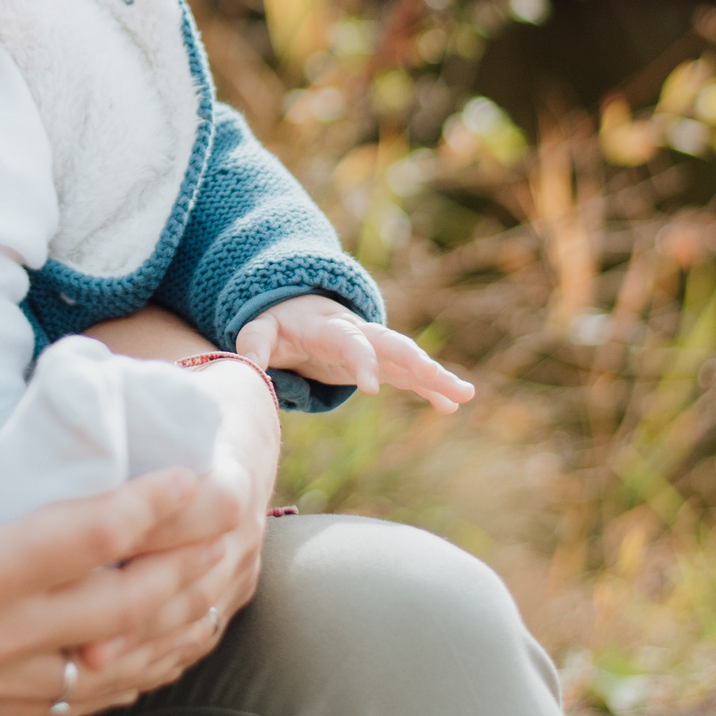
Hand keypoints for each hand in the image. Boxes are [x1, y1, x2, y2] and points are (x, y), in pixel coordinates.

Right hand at [0, 436, 225, 715]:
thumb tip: (68, 436)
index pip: (95, 537)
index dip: (160, 506)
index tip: (205, 478)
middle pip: (128, 606)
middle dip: (193, 562)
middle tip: (233, 524)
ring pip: (120, 664)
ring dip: (180, 621)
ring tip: (218, 580)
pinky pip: (87, 699)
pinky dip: (138, 669)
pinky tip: (169, 638)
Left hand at [236, 295, 473, 411]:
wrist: (299, 309)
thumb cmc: (279, 324)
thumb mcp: (260, 330)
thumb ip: (254, 347)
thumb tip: (249, 372)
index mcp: (331, 328)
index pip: (350, 342)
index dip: (362, 361)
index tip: (372, 387)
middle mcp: (361, 335)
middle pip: (393, 345)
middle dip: (417, 361)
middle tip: (439, 379)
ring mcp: (376, 348)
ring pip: (411, 361)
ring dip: (437, 377)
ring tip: (465, 395)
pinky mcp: (382, 363)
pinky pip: (411, 377)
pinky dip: (431, 389)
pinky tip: (452, 406)